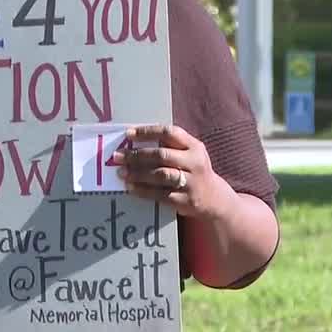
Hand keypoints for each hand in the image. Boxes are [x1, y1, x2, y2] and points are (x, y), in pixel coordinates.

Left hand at [111, 124, 233, 220]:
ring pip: (160, 175)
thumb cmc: (193, 170)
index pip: (169, 133)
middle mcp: (194, 163)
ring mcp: (191, 182)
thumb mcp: (190, 153)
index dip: (147, 132)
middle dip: (137, 155)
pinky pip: (160, 194)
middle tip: (118, 156)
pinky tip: (131, 188)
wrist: (214, 198)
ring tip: (122, 173)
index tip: (128, 134)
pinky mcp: (185, 200)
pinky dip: (143, 191)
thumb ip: (169, 146)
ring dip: (138, 173)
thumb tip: (134, 141)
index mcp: (194, 146)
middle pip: (161, 155)